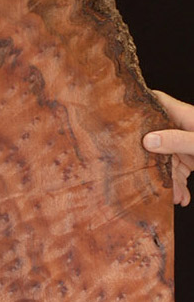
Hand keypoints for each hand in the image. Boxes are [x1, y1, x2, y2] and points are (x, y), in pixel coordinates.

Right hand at [143, 90, 193, 206]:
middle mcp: (183, 127)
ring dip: (171, 182)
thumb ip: (175, 142)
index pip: (155, 101)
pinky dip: (181, 185)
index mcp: (184, 116)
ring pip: (168, 160)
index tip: (116, 113)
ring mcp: (189, 142)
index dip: (137, 103)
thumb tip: (146, 141)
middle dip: (152, 164)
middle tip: (148, 182)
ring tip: (175, 199)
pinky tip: (183, 199)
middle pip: (156, 140)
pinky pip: (181, 170)